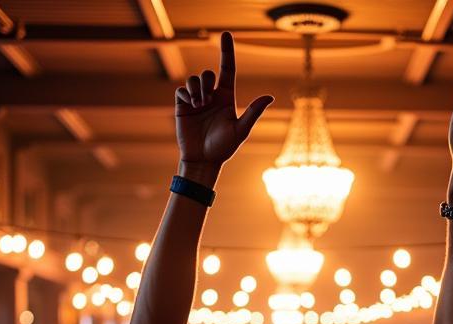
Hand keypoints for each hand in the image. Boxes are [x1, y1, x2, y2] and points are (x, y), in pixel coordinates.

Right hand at [175, 32, 272, 176]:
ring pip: (194, 79)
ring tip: (199, 106)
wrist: (202, 161)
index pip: (227, 69)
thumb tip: (270, 96)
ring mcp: (196, 100)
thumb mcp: (240, 130)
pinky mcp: (183, 106)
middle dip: (207, 82)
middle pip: (208, 73)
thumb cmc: (223, 149)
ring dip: (196, 89)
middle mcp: (212, 96)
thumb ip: (253, 112)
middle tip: (207, 100)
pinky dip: (186, 94)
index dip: (227, 51)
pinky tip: (191, 106)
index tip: (226, 34)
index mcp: (226, 98)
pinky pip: (181, 90)